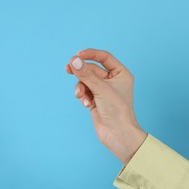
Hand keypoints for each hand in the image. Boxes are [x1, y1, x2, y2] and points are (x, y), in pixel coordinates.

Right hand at [65, 48, 147, 164]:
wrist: (117, 134)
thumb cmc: (117, 111)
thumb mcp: (100, 89)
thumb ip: (86, 74)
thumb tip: (73, 61)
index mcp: (120, 74)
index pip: (104, 57)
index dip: (91, 54)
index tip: (77, 55)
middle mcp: (112, 81)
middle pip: (92, 69)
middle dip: (81, 72)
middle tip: (68, 68)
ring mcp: (103, 91)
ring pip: (85, 81)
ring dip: (81, 87)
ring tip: (81, 96)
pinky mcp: (95, 100)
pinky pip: (84, 92)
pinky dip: (83, 97)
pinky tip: (86, 104)